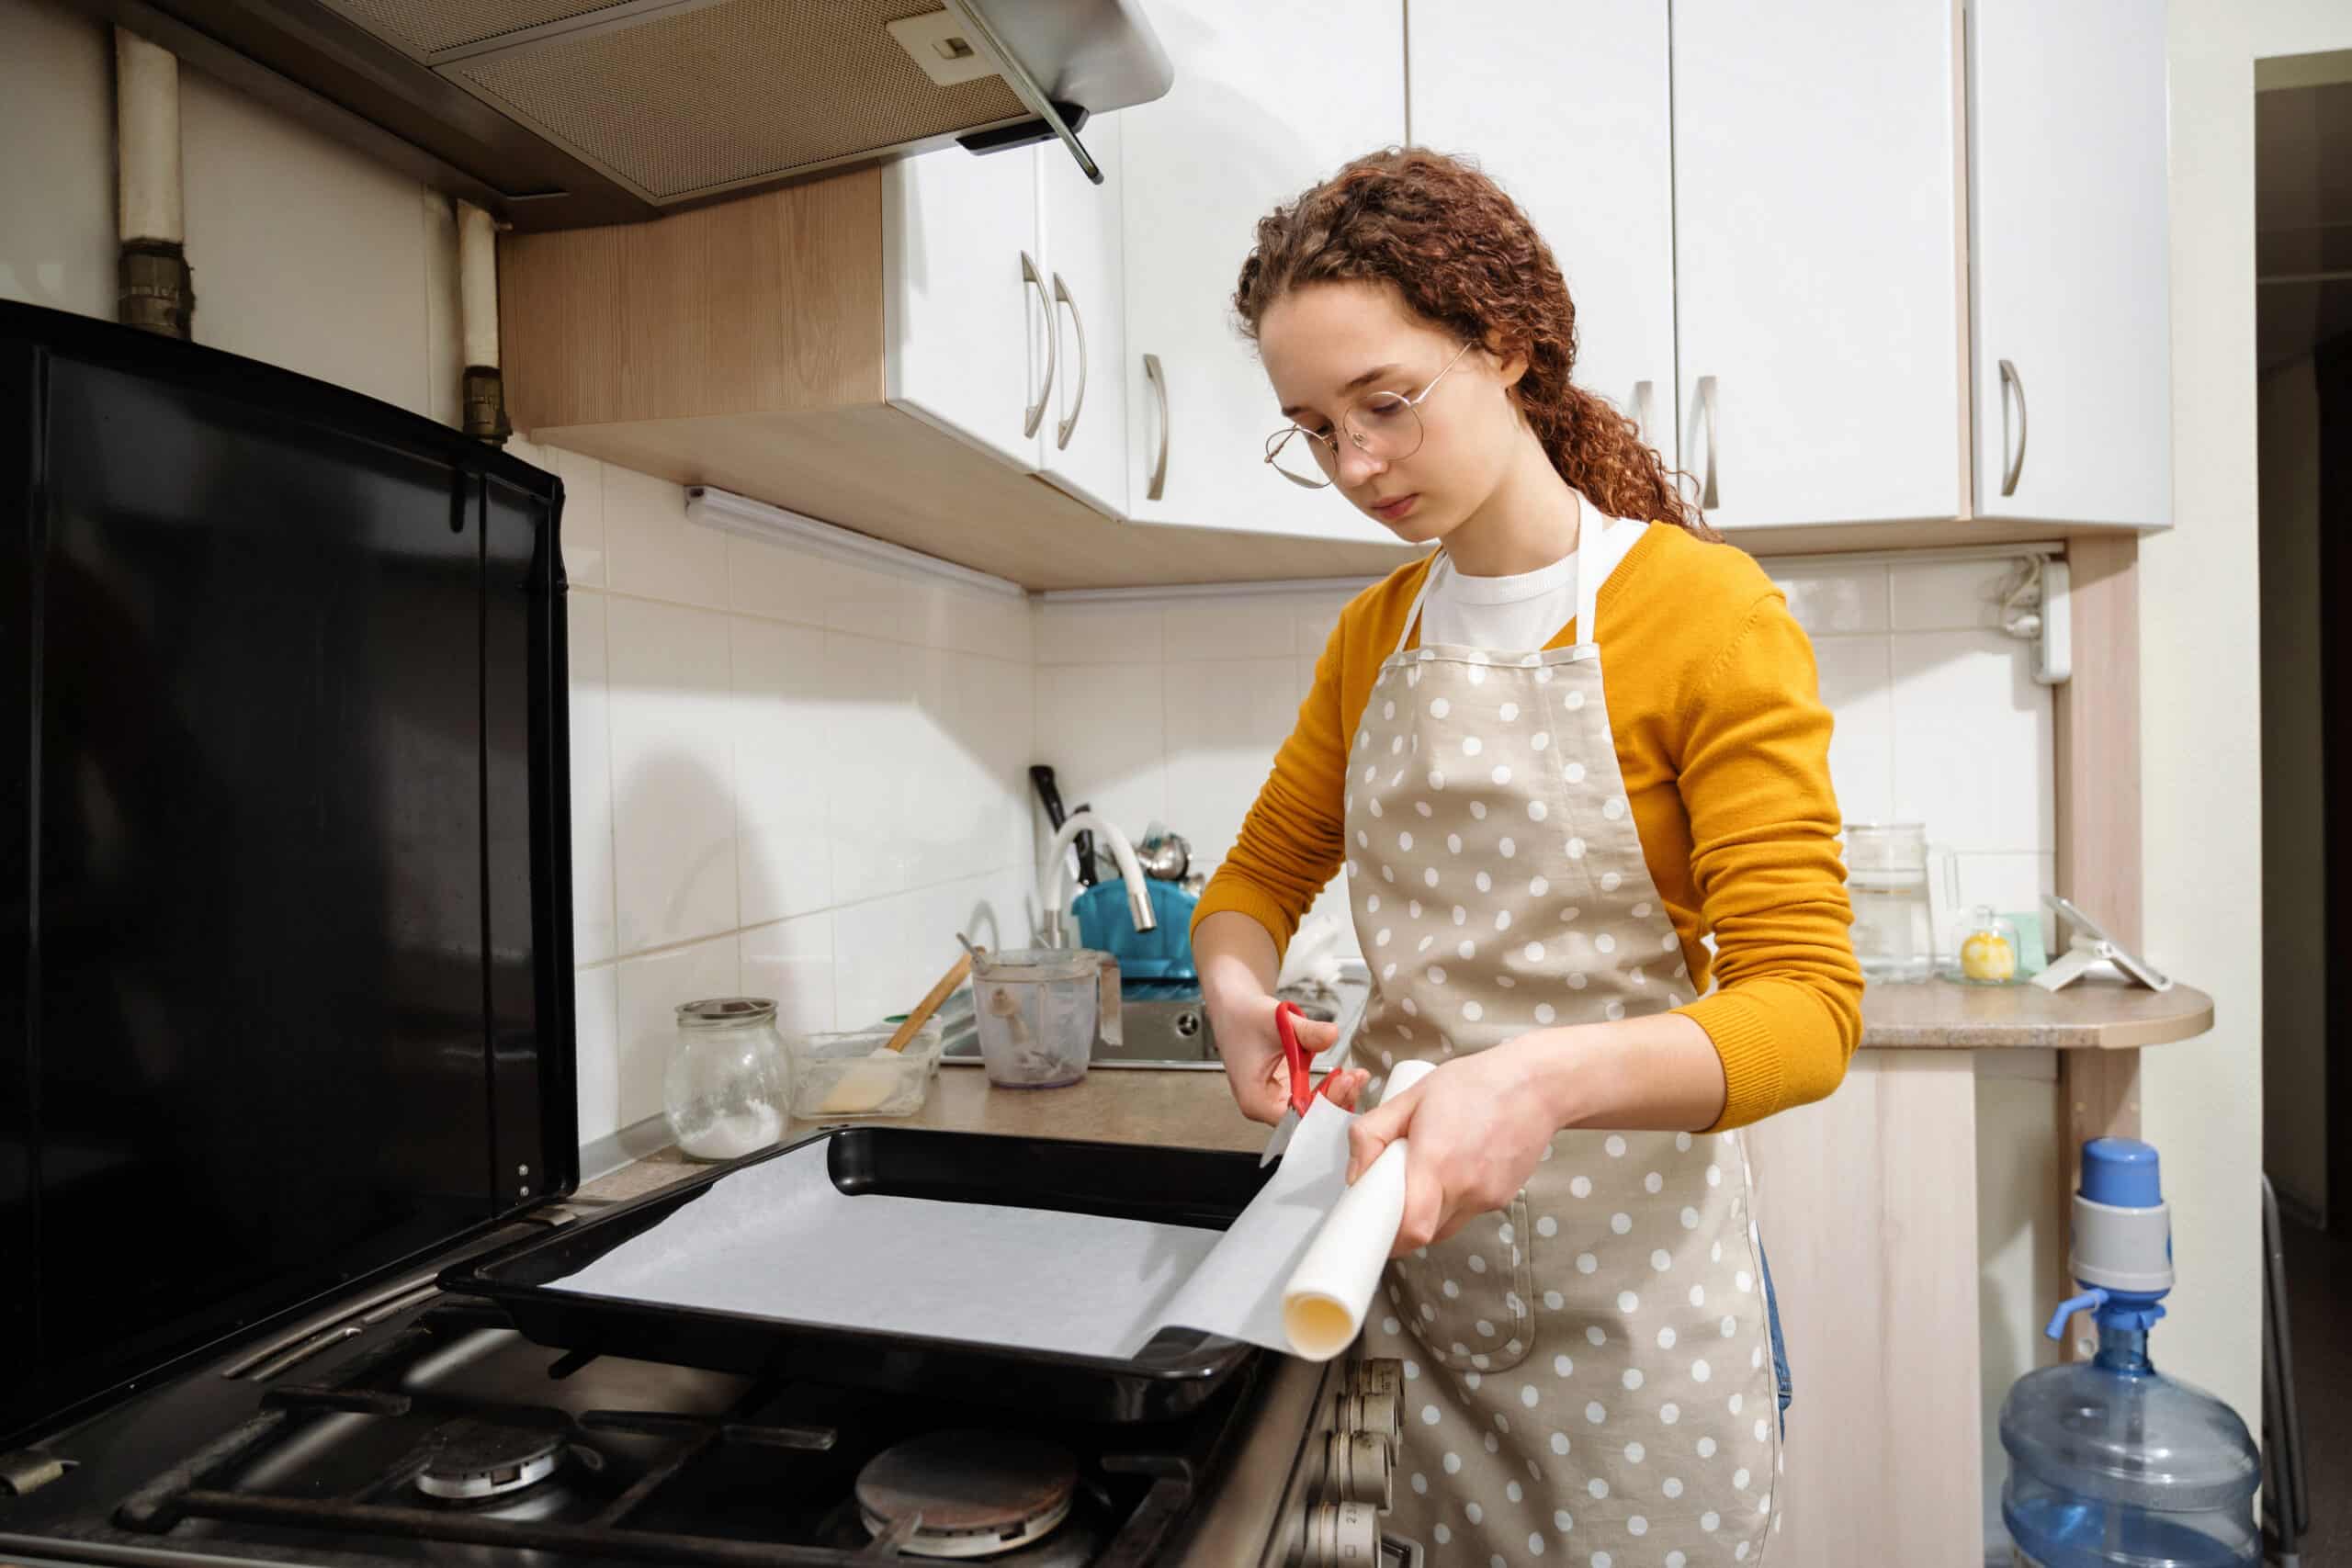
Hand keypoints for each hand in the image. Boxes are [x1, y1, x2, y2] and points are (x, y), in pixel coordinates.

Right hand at [1212, 993, 1370, 1124]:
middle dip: (1334, 1101)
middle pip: (1306, 1120)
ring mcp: (1274, 1101)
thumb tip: (1332, 1035)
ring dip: (1335, 1097)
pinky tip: (1345, 1077)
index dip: (1323, 1105)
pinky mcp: (1285, 1092)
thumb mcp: (1277, 1020)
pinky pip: (1311, 1100)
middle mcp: (1263, 1106)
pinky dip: (1329, 1090)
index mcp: (1255, 1099)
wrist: (1236, 1009)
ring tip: (1354, 1077)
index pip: (1295, 1118)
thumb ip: (1306, 1030)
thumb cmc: (1245, 1018)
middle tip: (1353, 1078)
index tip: (1342, 1082)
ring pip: (1311, 1112)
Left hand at [1345, 1034, 1562, 1255]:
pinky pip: (1467, 1213)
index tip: (1373, 1224)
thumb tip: (1354, 1175)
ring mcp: (1487, 1198)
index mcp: (1436, 1162)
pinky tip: (1458, 1167)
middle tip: (1393, 1194)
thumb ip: (1372, 1133)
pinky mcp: (1502, 1200)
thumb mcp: (1412, 1096)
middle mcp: (1465, 1188)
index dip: (1388, 1238)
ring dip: (1428, 1213)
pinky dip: (1453, 1201)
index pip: (1412, 1230)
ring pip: (1445, 1227)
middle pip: (1425, 1233)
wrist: (1536, 1085)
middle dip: (1403, 1223)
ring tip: (1429, 1172)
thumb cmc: (1473, 1084)